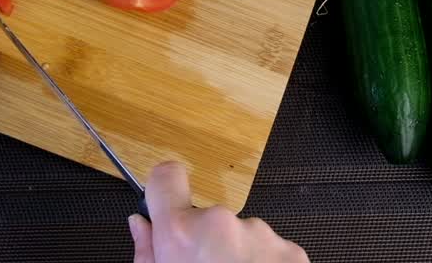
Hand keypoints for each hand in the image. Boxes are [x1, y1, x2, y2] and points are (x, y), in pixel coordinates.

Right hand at [129, 162, 308, 262]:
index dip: (163, 189)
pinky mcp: (291, 253)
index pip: (166, 177)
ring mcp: (261, 237)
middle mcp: (223, 226)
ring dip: (237, 258)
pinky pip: (269, 250)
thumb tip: (140, 227)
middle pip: (206, 218)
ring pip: (240, 236)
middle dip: (204, 243)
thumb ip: (146, 253)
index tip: (164, 200)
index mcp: (182, 233)